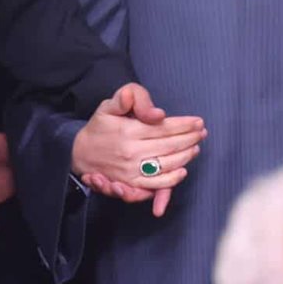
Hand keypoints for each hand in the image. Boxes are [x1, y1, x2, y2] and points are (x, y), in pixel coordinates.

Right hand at [71, 83, 204, 215]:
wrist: (80, 153)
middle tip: (202, 133)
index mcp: (128, 131)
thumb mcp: (109, 105)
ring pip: (167, 165)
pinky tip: (183, 171)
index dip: (185, 125)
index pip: (165, 128)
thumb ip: (131, 98)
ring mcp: (131, 171)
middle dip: (190, 138)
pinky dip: (172, 179)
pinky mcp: (131, 184)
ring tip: (195, 146)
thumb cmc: (100, 126)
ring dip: (186, 156)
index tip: (199, 122)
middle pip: (170, 146)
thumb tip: (156, 113)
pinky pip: (156, 184)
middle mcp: (131, 152)